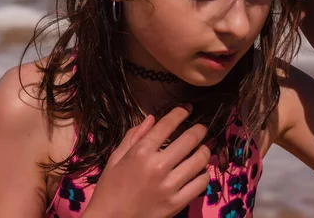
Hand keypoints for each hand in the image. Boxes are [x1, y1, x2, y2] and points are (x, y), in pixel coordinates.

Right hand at [83, 106, 209, 217]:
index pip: (167, 125)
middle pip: (189, 140)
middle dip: (199, 130)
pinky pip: (200, 183)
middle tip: (202, 128)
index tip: (188, 109)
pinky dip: (204, 174)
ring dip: (204, 151)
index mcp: (141, 152)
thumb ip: (133, 136)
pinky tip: (200, 171)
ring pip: (199, 161)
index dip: (181, 113)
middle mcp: (158, 166)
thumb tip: (152, 118)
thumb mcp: (115, 158)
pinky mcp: (177, 203)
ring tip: (203, 149)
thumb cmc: (109, 189)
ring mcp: (169, 186)